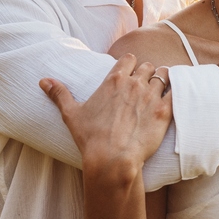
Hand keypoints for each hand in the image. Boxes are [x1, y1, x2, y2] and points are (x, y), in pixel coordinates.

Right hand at [40, 54, 172, 178]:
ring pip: (163, 75)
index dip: (130, 65)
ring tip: (159, 91)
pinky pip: (176, 91)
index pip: (128, 59)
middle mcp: (134, 83)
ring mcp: (151, 95)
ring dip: (162, 80)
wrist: (112, 159)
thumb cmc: (90, 138)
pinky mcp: (164, 110)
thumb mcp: (71, 114)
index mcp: (114, 80)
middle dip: (147, 73)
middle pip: (147, 66)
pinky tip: (173, 98)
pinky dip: (175, 92)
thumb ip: (59, 94)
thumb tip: (43, 80)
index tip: (129, 74)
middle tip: (144, 86)